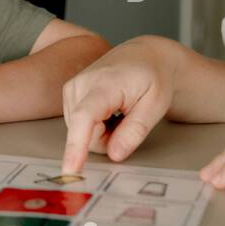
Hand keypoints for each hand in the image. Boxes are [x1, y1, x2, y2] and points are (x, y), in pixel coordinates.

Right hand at [61, 37, 177, 172]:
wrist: (145, 56)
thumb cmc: (152, 78)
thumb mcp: (156, 105)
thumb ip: (135, 131)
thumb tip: (115, 154)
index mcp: (105, 84)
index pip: (84, 118)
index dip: (76, 146)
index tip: (70, 169)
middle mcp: (81, 84)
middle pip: (86, 134)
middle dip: (108, 139)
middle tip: (129, 119)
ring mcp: (72, 88)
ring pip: (81, 133)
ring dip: (103, 132)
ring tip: (120, 111)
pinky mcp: (69, 93)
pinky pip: (79, 126)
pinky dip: (96, 126)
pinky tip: (109, 110)